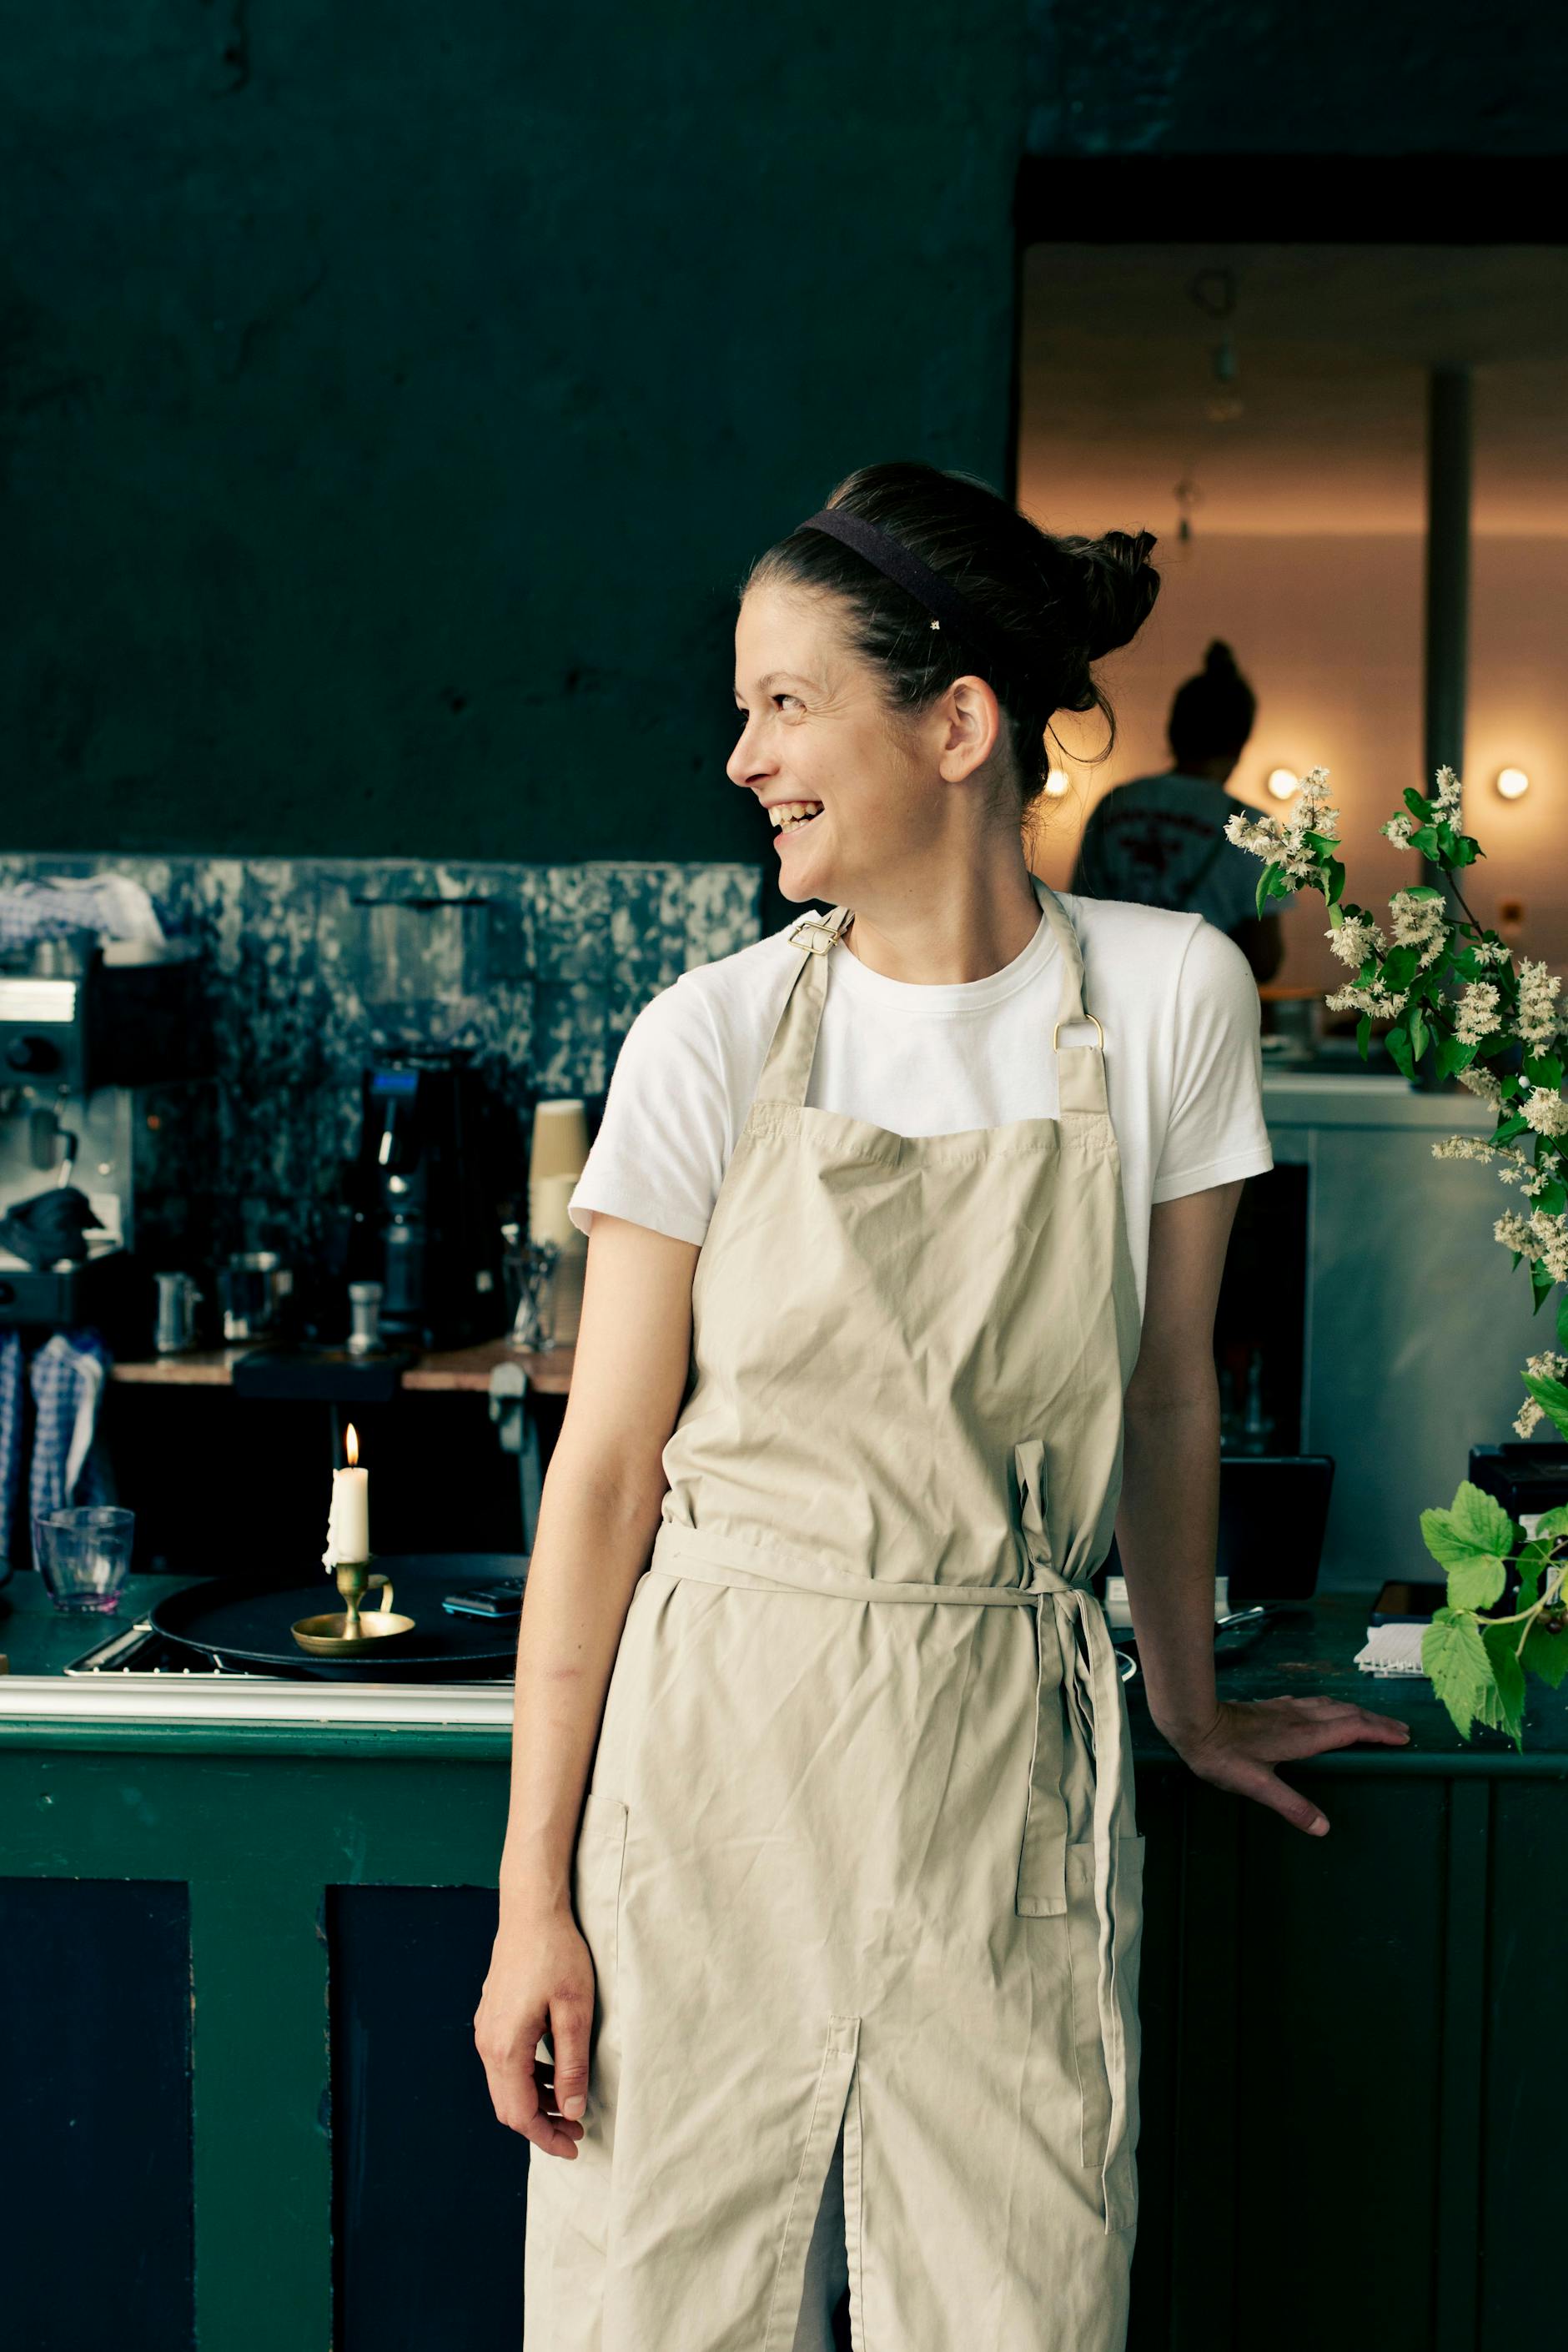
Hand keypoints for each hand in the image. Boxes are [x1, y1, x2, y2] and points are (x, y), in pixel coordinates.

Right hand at [474, 1906, 595, 2157]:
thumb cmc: (556, 1955)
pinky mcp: (491, 2017)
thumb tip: (571, 2112)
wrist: (531, 1910)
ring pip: (505, 2085)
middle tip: (575, 2131)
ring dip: (535, 2101)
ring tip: (569, 2104)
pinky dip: (528, 2078)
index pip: (521, 2114)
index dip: (547, 2137)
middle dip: (541, 2125)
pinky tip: (554, 2070)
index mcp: (505, 2047)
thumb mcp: (575, 2011)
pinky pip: (504, 2063)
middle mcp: (487, 2042)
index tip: (574, 2147)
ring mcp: (485, 2029)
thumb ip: (572, 2065)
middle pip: (508, 2106)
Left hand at [1161, 1695, 1411, 1835]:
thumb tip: (1323, 1828)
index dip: (1379, 1732)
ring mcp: (1286, 1709)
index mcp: (1302, 1737)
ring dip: (1357, 1712)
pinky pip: (1314, 1703)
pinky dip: (1333, 1707)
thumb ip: (1290, 1805)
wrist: (1194, 1721)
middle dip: (1377, 1722)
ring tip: (1373, 1721)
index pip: (1351, 1730)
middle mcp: (1299, 1718)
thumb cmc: (1222, 1755)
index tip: (1403, 1738)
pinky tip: (1327, 1710)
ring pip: (1331, 1705)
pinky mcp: (1273, 1707)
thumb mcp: (1256, 1785)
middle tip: (1402, 1730)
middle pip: (1348, 1714)